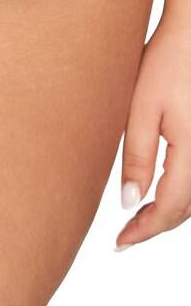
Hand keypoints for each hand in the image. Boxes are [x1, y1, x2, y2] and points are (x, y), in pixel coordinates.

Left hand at [117, 16, 190, 249]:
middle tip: (125, 237)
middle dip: (156, 225)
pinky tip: (160, 193)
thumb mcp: (141, 110)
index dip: (145, 230)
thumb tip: (130, 203)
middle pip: (187, 209)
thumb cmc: (168, 63)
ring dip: (170, 211)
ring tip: (138, 220)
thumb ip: (136, 158)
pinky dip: (182, 194)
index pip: (170, 208)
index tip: (120, 242)